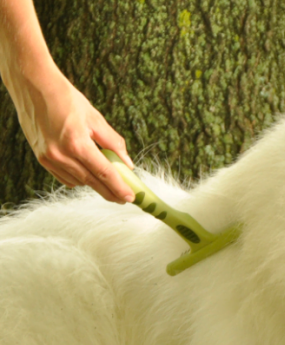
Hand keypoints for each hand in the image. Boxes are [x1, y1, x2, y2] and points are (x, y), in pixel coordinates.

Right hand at [18, 73, 135, 204]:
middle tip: (123, 198)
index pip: (104, 172)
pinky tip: (88, 174)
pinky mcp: (41, 159)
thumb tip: (127, 164)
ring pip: (79, 182)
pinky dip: (79, 179)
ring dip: (95, 184)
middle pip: (92, 182)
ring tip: (108, 181)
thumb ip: (113, 143)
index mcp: (76, 143)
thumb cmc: (66, 98)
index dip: (119, 187)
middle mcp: (61, 155)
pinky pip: (65, 178)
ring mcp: (48, 159)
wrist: (33, 85)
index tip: (130, 197)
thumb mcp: (95, 118)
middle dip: (110, 193)